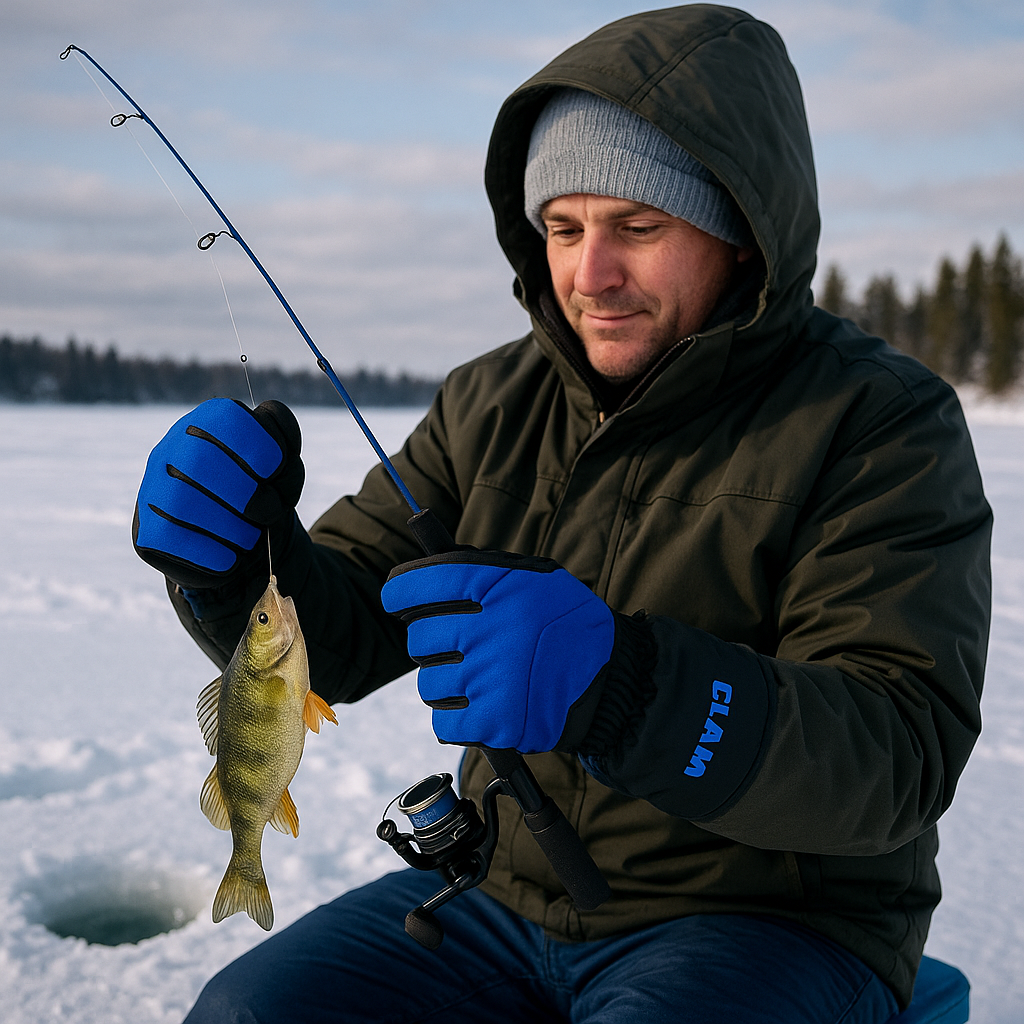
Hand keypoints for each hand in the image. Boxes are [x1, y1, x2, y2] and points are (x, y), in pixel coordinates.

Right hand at [133, 399, 303, 588]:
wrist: (243, 543)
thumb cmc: (264, 495)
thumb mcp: (284, 465)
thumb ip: (284, 439)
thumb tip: (270, 427)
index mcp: (206, 423)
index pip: (225, 417)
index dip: (258, 445)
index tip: (276, 470)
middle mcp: (170, 450)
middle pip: (198, 459)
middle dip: (244, 491)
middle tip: (269, 511)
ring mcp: (152, 490)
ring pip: (180, 503)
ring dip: (230, 526)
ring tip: (250, 537)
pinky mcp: (147, 532)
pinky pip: (171, 540)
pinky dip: (212, 553)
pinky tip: (231, 556)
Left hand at [380, 550, 616, 752]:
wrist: (611, 679)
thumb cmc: (563, 624)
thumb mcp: (532, 578)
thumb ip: (479, 574)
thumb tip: (418, 582)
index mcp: (495, 585)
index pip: (418, 585)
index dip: (400, 593)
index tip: (398, 600)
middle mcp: (489, 629)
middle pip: (418, 639)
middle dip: (432, 644)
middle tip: (459, 647)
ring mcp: (491, 678)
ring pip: (428, 684)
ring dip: (446, 683)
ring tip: (479, 679)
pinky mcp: (496, 722)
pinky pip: (444, 723)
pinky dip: (457, 719)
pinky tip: (480, 707)